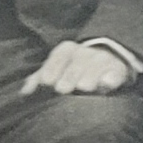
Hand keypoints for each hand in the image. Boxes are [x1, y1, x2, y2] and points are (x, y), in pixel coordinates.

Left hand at [21, 39, 137, 95]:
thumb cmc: (74, 67)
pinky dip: (106, 84)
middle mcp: (84, 52)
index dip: (49, 79)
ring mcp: (102, 61)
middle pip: (69, 77)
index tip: (50, 86)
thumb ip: (38, 79)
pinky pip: (110, 80)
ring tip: (84, 92)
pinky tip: (103, 88)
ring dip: (84, 89)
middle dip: (67, 86)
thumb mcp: (55, 67)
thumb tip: (25, 93)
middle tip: (67, 91)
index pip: (52, 68)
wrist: (109, 58)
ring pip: (87, 82)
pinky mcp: (117, 71)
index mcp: (65, 49)